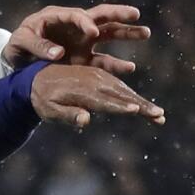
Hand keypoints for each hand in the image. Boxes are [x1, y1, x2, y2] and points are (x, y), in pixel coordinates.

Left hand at [4, 4, 150, 73]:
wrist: (16, 61)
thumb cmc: (16, 46)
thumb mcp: (20, 43)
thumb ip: (37, 46)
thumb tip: (59, 54)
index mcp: (56, 17)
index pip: (76, 15)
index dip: (85, 22)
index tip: (92, 32)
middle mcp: (74, 27)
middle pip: (100, 17)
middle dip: (118, 14)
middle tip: (136, 14)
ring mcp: (82, 42)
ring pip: (108, 34)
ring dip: (127, 33)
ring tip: (146, 32)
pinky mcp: (84, 59)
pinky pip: (103, 60)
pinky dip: (116, 64)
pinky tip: (130, 68)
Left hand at [31, 65, 164, 127]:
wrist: (35, 77)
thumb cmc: (42, 99)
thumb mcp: (48, 110)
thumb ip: (67, 115)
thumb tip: (86, 120)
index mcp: (79, 90)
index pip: (103, 100)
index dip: (120, 106)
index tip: (137, 110)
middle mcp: (91, 81)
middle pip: (119, 94)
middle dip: (140, 105)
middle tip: (159, 116)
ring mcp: (96, 76)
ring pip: (123, 89)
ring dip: (141, 101)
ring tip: (158, 114)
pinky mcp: (98, 74)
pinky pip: (118, 84)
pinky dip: (131, 94)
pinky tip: (141, 105)